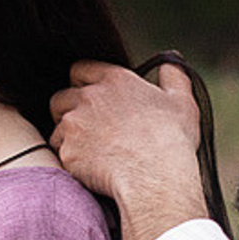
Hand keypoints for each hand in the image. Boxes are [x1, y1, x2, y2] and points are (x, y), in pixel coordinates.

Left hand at [48, 62, 209, 239]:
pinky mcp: (68, 152)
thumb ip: (173, 77)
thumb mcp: (182, 102)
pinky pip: (59, 154)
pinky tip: (88, 168)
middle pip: (60, 98)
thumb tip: (171, 63)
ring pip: (56, 129)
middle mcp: (89, 98)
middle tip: (82, 127)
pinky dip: (69, 160)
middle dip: (66, 110)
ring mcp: (74, 125)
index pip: (80, 69)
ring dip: (66, 138)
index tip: (88, 95)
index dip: (81, 82)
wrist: (154, 176)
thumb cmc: (171, 140)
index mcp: (114, 80)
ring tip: (88, 152)